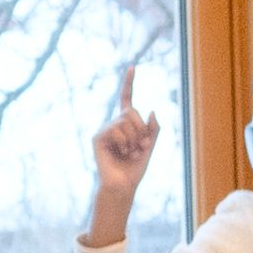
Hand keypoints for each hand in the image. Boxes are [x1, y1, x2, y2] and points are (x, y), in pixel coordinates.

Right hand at [85, 65, 158, 240]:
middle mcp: (114, 123)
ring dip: (135, 139)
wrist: (123, 185)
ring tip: (130, 153)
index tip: (132, 67)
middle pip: (132, 111)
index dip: (129, 83)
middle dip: (142, 130)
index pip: (126, 99)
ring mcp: (105, 130)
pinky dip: (124, 142)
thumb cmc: (135, 168)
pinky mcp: (98, 137)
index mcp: (127, 124)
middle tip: (140, 147)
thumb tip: (152, 110)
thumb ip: (154, 129)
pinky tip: (121, 153)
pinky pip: (116, 129)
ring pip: (126, 120)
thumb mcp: (150, 147)